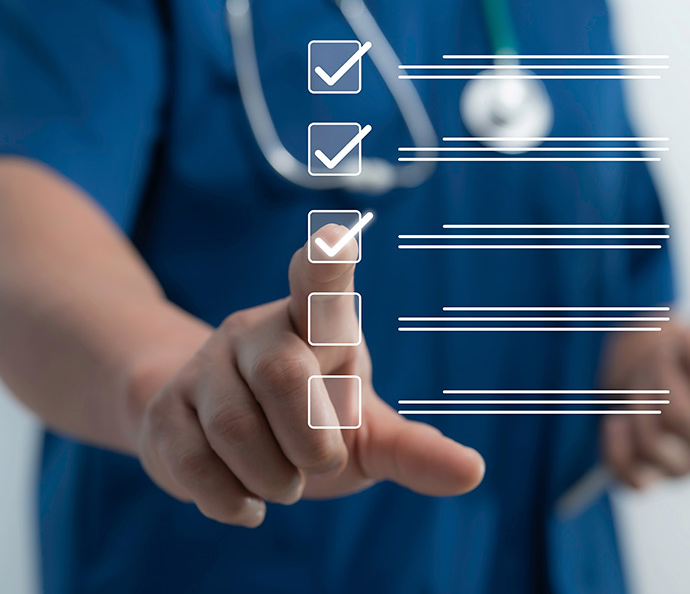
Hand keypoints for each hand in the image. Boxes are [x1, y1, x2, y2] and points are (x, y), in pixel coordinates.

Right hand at [134, 225, 484, 526]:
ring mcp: (207, 363)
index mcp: (319, 323)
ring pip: (235, 427)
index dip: (326, 263)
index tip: (335, 241)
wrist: (219, 439)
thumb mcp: (366, 435)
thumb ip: (413, 451)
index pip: (321, 282)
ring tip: (286, 482)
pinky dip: (231, 498)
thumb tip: (474, 472)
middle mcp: (260, 330)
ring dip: (273, 477)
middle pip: (285, 375)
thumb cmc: (310, 422)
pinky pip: (194, 461)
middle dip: (313, 442)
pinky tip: (247, 499)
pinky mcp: (165, 407)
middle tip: (321, 462)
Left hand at [601, 299, 689, 487]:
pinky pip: (627, 474)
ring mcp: (688, 469)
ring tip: (644, 369)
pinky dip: (616, 443)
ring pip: (649, 437)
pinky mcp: (652, 479)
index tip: (684, 331)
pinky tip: (617, 416)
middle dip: (662, 369)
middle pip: (680, 412)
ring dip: (637, 393)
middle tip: (661, 345)